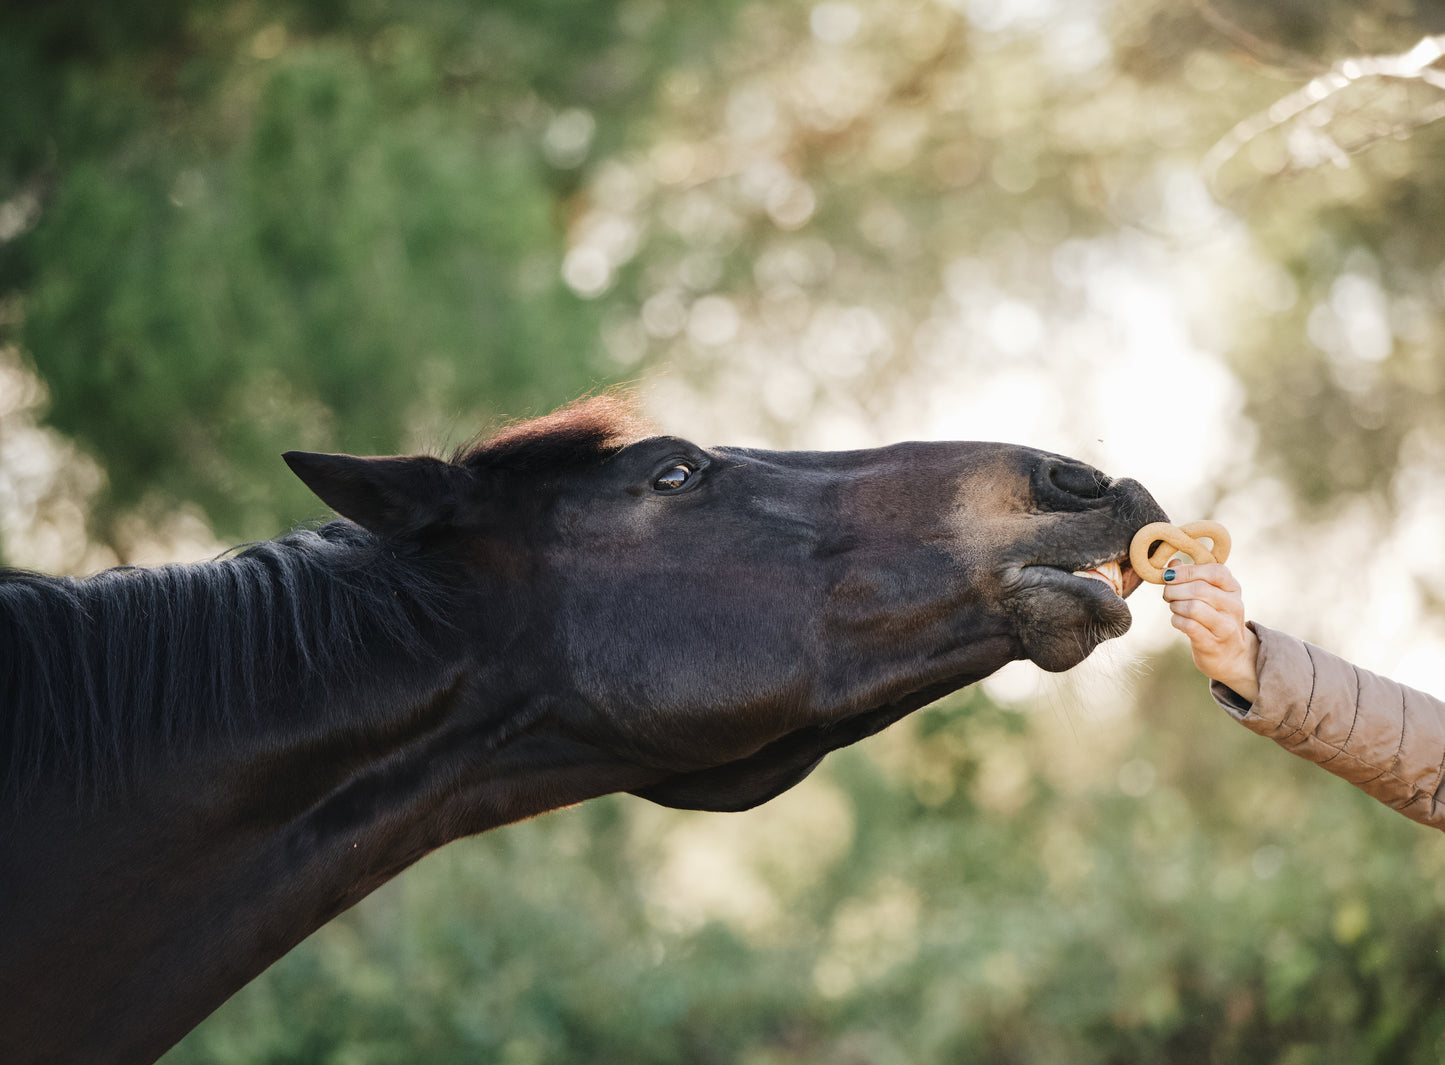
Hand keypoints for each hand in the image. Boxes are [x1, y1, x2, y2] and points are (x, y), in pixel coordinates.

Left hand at [1161, 562, 1259, 702]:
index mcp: (1233, 588)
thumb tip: (1172, 564)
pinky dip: (1176, 620)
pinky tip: (1178, 620)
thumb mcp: (1209, 595)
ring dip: (1175, 606)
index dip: (1188, 571)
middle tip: (1167, 594)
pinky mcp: (1213, 643)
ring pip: (1192, 607)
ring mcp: (1225, 626)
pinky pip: (1188, 626)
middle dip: (1174, 590)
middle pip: (1199, 589)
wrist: (1231, 655)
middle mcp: (1234, 606)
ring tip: (1175, 608)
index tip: (1169, 575)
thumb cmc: (1214, 618)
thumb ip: (1192, 577)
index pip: (1215, 571)